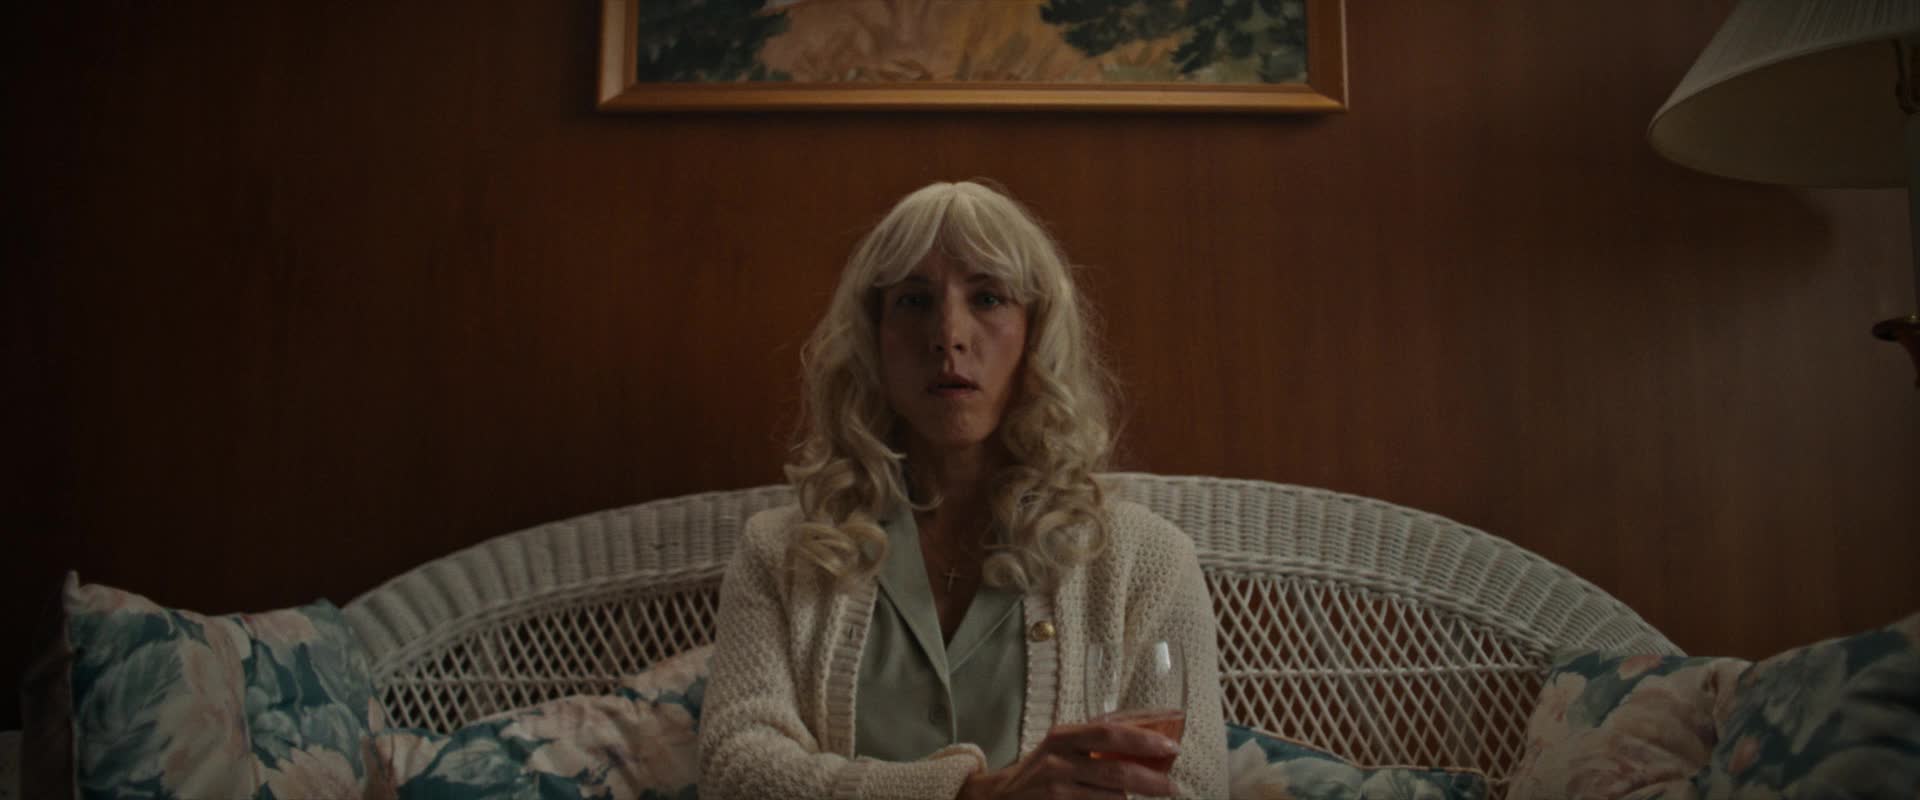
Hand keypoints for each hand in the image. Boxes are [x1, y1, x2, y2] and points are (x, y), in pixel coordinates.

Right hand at [958, 721, 1179, 798]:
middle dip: (1150, 781)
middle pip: (1115, 772)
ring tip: (1149, 797)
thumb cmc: (1039, 771)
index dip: (1143, 740)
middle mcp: (1057, 762)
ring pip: (1111, 798)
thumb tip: (1147, 738)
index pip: (1109, 733)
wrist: (998, 799)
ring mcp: (1055, 791)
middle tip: (1173, 787)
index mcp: (1063, 737)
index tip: (1171, 747)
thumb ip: (1094, 742)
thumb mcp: (1061, 747)